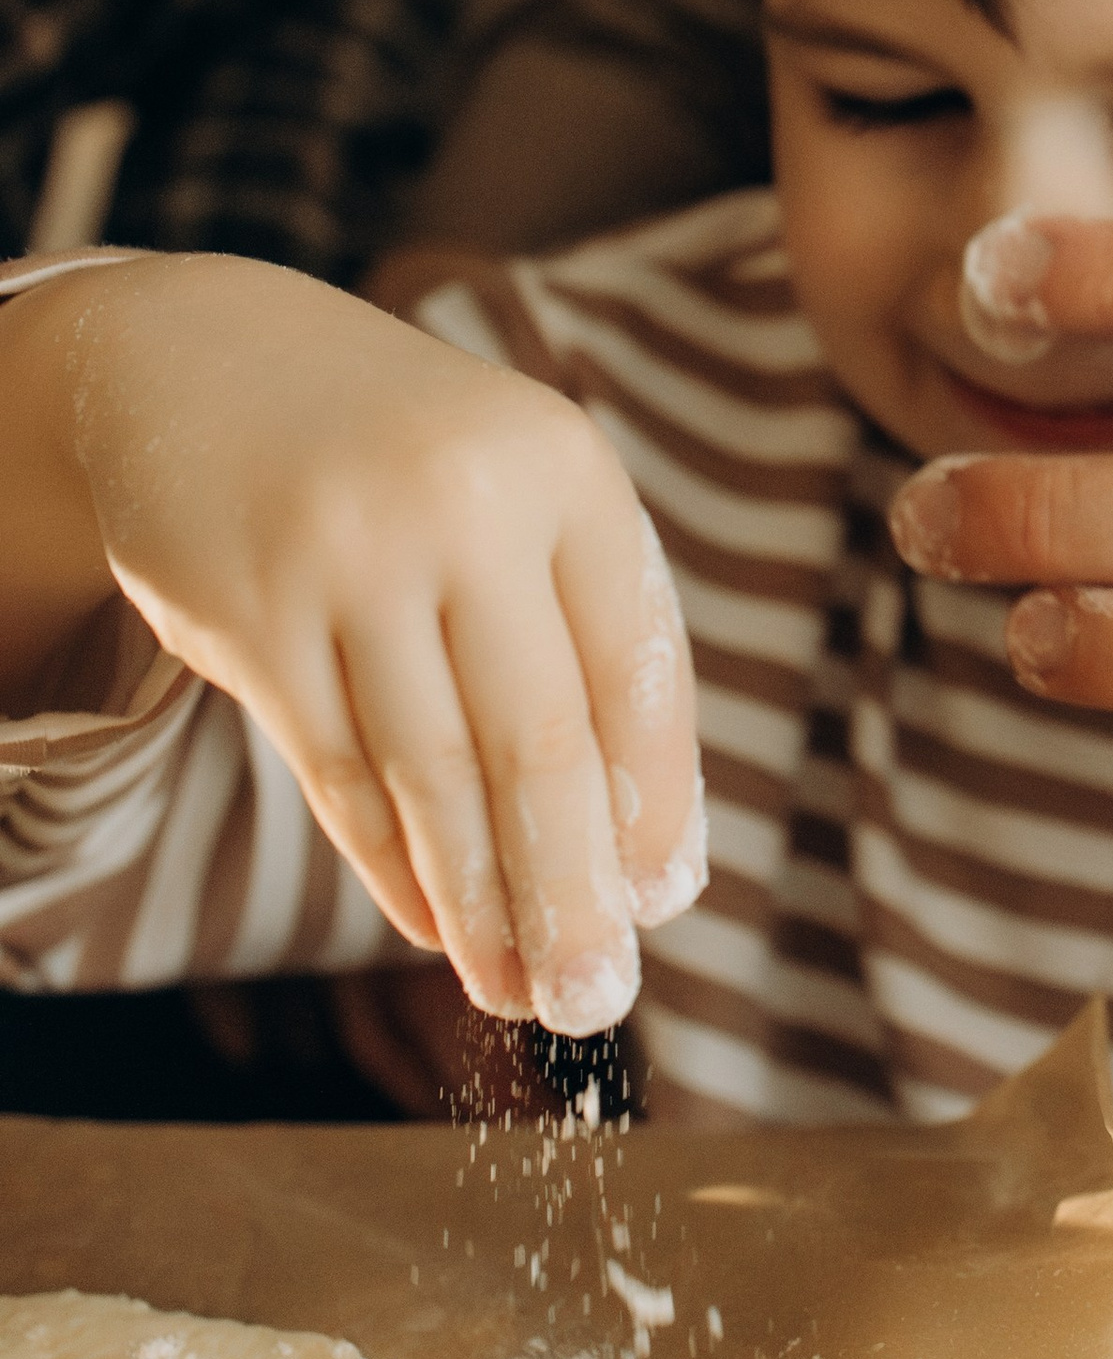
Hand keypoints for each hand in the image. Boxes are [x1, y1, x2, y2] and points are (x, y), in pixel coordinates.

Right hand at [1, 256, 704, 1031]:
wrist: (204, 359)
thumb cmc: (405, 463)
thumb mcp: (515, 497)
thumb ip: (585, 639)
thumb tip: (653, 857)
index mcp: (565, 468)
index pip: (636, 669)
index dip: (653, 802)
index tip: (663, 905)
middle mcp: (465, 502)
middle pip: (539, 742)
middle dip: (574, 890)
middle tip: (599, 1000)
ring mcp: (349, 553)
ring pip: (433, 775)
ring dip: (483, 906)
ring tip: (519, 993)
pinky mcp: (251, 608)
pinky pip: (339, 771)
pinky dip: (391, 865)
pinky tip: (431, 925)